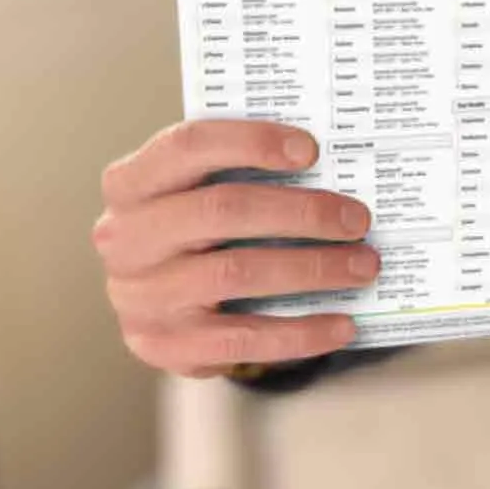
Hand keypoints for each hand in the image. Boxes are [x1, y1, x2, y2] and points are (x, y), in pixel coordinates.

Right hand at [93, 119, 377, 378]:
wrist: (156, 301)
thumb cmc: (196, 228)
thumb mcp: (200, 189)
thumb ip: (244, 170)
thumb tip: (335, 164)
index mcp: (132, 183)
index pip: (188, 145)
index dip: (251, 142)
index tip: (312, 150)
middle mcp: (125, 237)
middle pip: (222, 210)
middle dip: (302, 212)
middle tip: (358, 218)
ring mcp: (140, 296)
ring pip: (236, 272)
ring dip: (312, 268)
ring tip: (363, 265)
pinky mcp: (164, 346)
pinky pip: (241, 340)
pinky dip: (300, 332)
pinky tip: (342, 323)